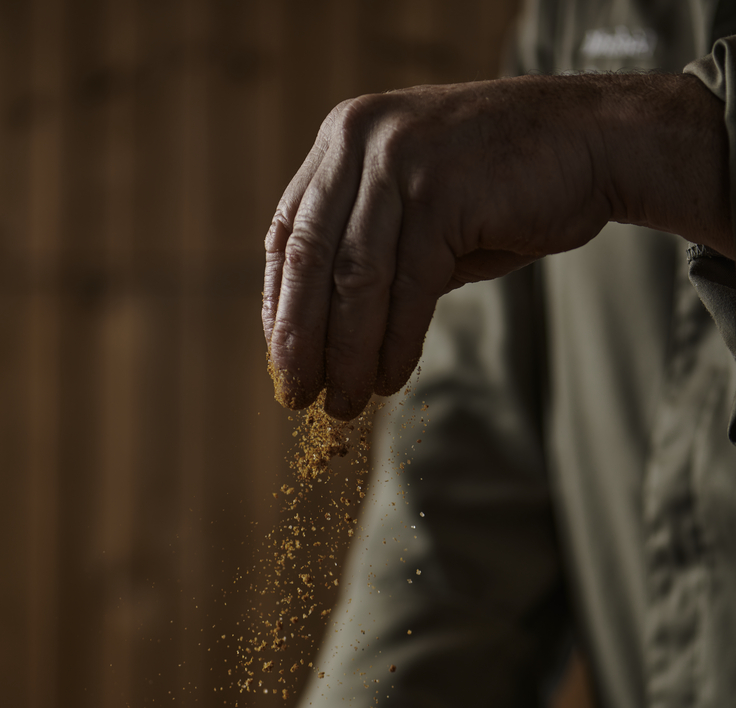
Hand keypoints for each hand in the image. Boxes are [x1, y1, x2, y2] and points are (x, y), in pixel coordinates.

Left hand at [264, 72, 729, 418]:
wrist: (591, 144)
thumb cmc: (500, 188)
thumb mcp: (417, 211)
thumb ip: (368, 253)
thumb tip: (315, 337)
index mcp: (344, 139)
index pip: (288, 234)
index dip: (279, 307)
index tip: (281, 364)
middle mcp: (361, 138)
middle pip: (310, 260)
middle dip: (301, 340)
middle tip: (299, 397)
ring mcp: (401, 159)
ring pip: (356, 282)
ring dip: (349, 355)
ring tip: (347, 405)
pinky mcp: (442, 191)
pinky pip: (408, 288)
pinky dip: (396, 344)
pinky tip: (391, 380)